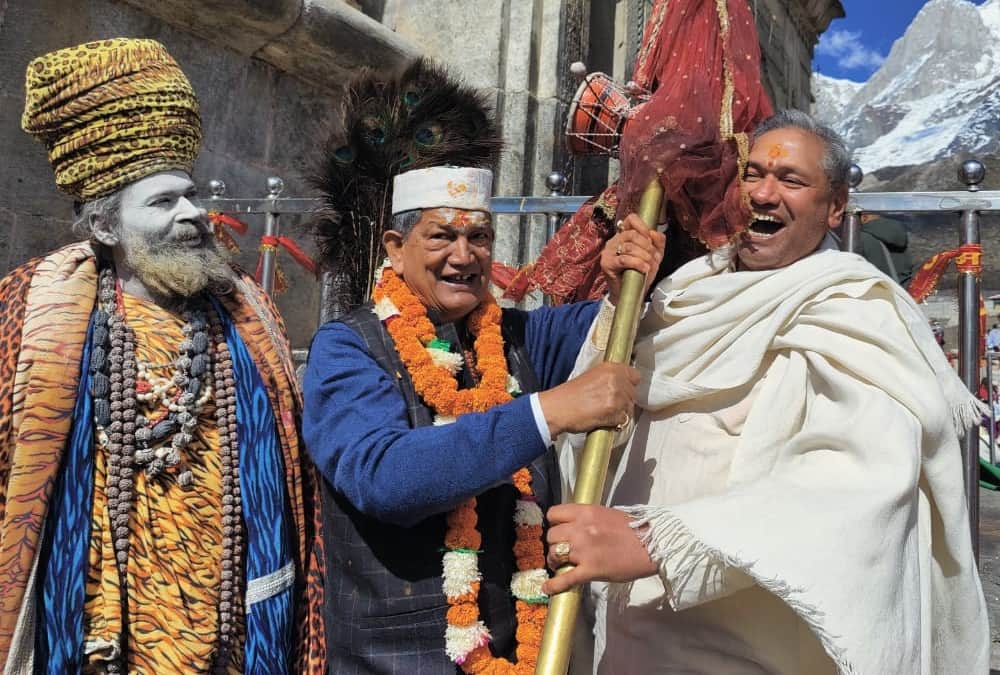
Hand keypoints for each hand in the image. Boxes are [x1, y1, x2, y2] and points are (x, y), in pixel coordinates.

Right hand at [537, 362, 637, 437]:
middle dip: (624, 400)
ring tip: (604, 412)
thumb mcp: (591, 376)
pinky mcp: (614, 412)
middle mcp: (615, 380)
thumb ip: (609, 378)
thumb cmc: (570, 394)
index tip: (623, 389)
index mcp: (610, 368)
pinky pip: (623, 420)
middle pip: (633, 393)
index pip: (635, 375)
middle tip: (609, 404)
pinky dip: (615, 422)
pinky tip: (603, 419)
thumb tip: (622, 384)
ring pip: (629, 407)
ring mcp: (616, 396)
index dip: (629, 384)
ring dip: (620, 412)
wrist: (558, 408)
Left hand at [542, 504, 657, 594]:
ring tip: (560, 564)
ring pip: (554, 554)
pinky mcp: (590, 570)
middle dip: (554, 543)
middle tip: (562, 550)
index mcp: (585, 512)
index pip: (553, 514)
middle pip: (551, 536)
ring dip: (554, 560)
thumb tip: (573, 526)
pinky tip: (547, 588)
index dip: (553, 523)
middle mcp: (580, 529)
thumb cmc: (633, 530)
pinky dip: (554, 585)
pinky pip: (565, 578)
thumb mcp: (605, 514)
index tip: (558, 530)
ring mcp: (584, 550)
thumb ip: (586, 519)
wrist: (652, 545)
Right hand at [600, 214, 665, 305]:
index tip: (651, 239)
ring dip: (644, 256)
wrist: (631, 294)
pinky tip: (644, 269)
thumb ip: (658, 242)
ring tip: (649, 265)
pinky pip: (624, 259)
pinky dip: (637, 263)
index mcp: (624, 235)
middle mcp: (614, 241)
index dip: (643, 226)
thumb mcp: (654, 256)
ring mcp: (608, 252)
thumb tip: (654, 232)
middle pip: (632, 234)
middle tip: (652, 257)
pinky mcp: (607, 264)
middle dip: (647, 245)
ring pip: (629, 246)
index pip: (631, 219)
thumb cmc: (640, 274)